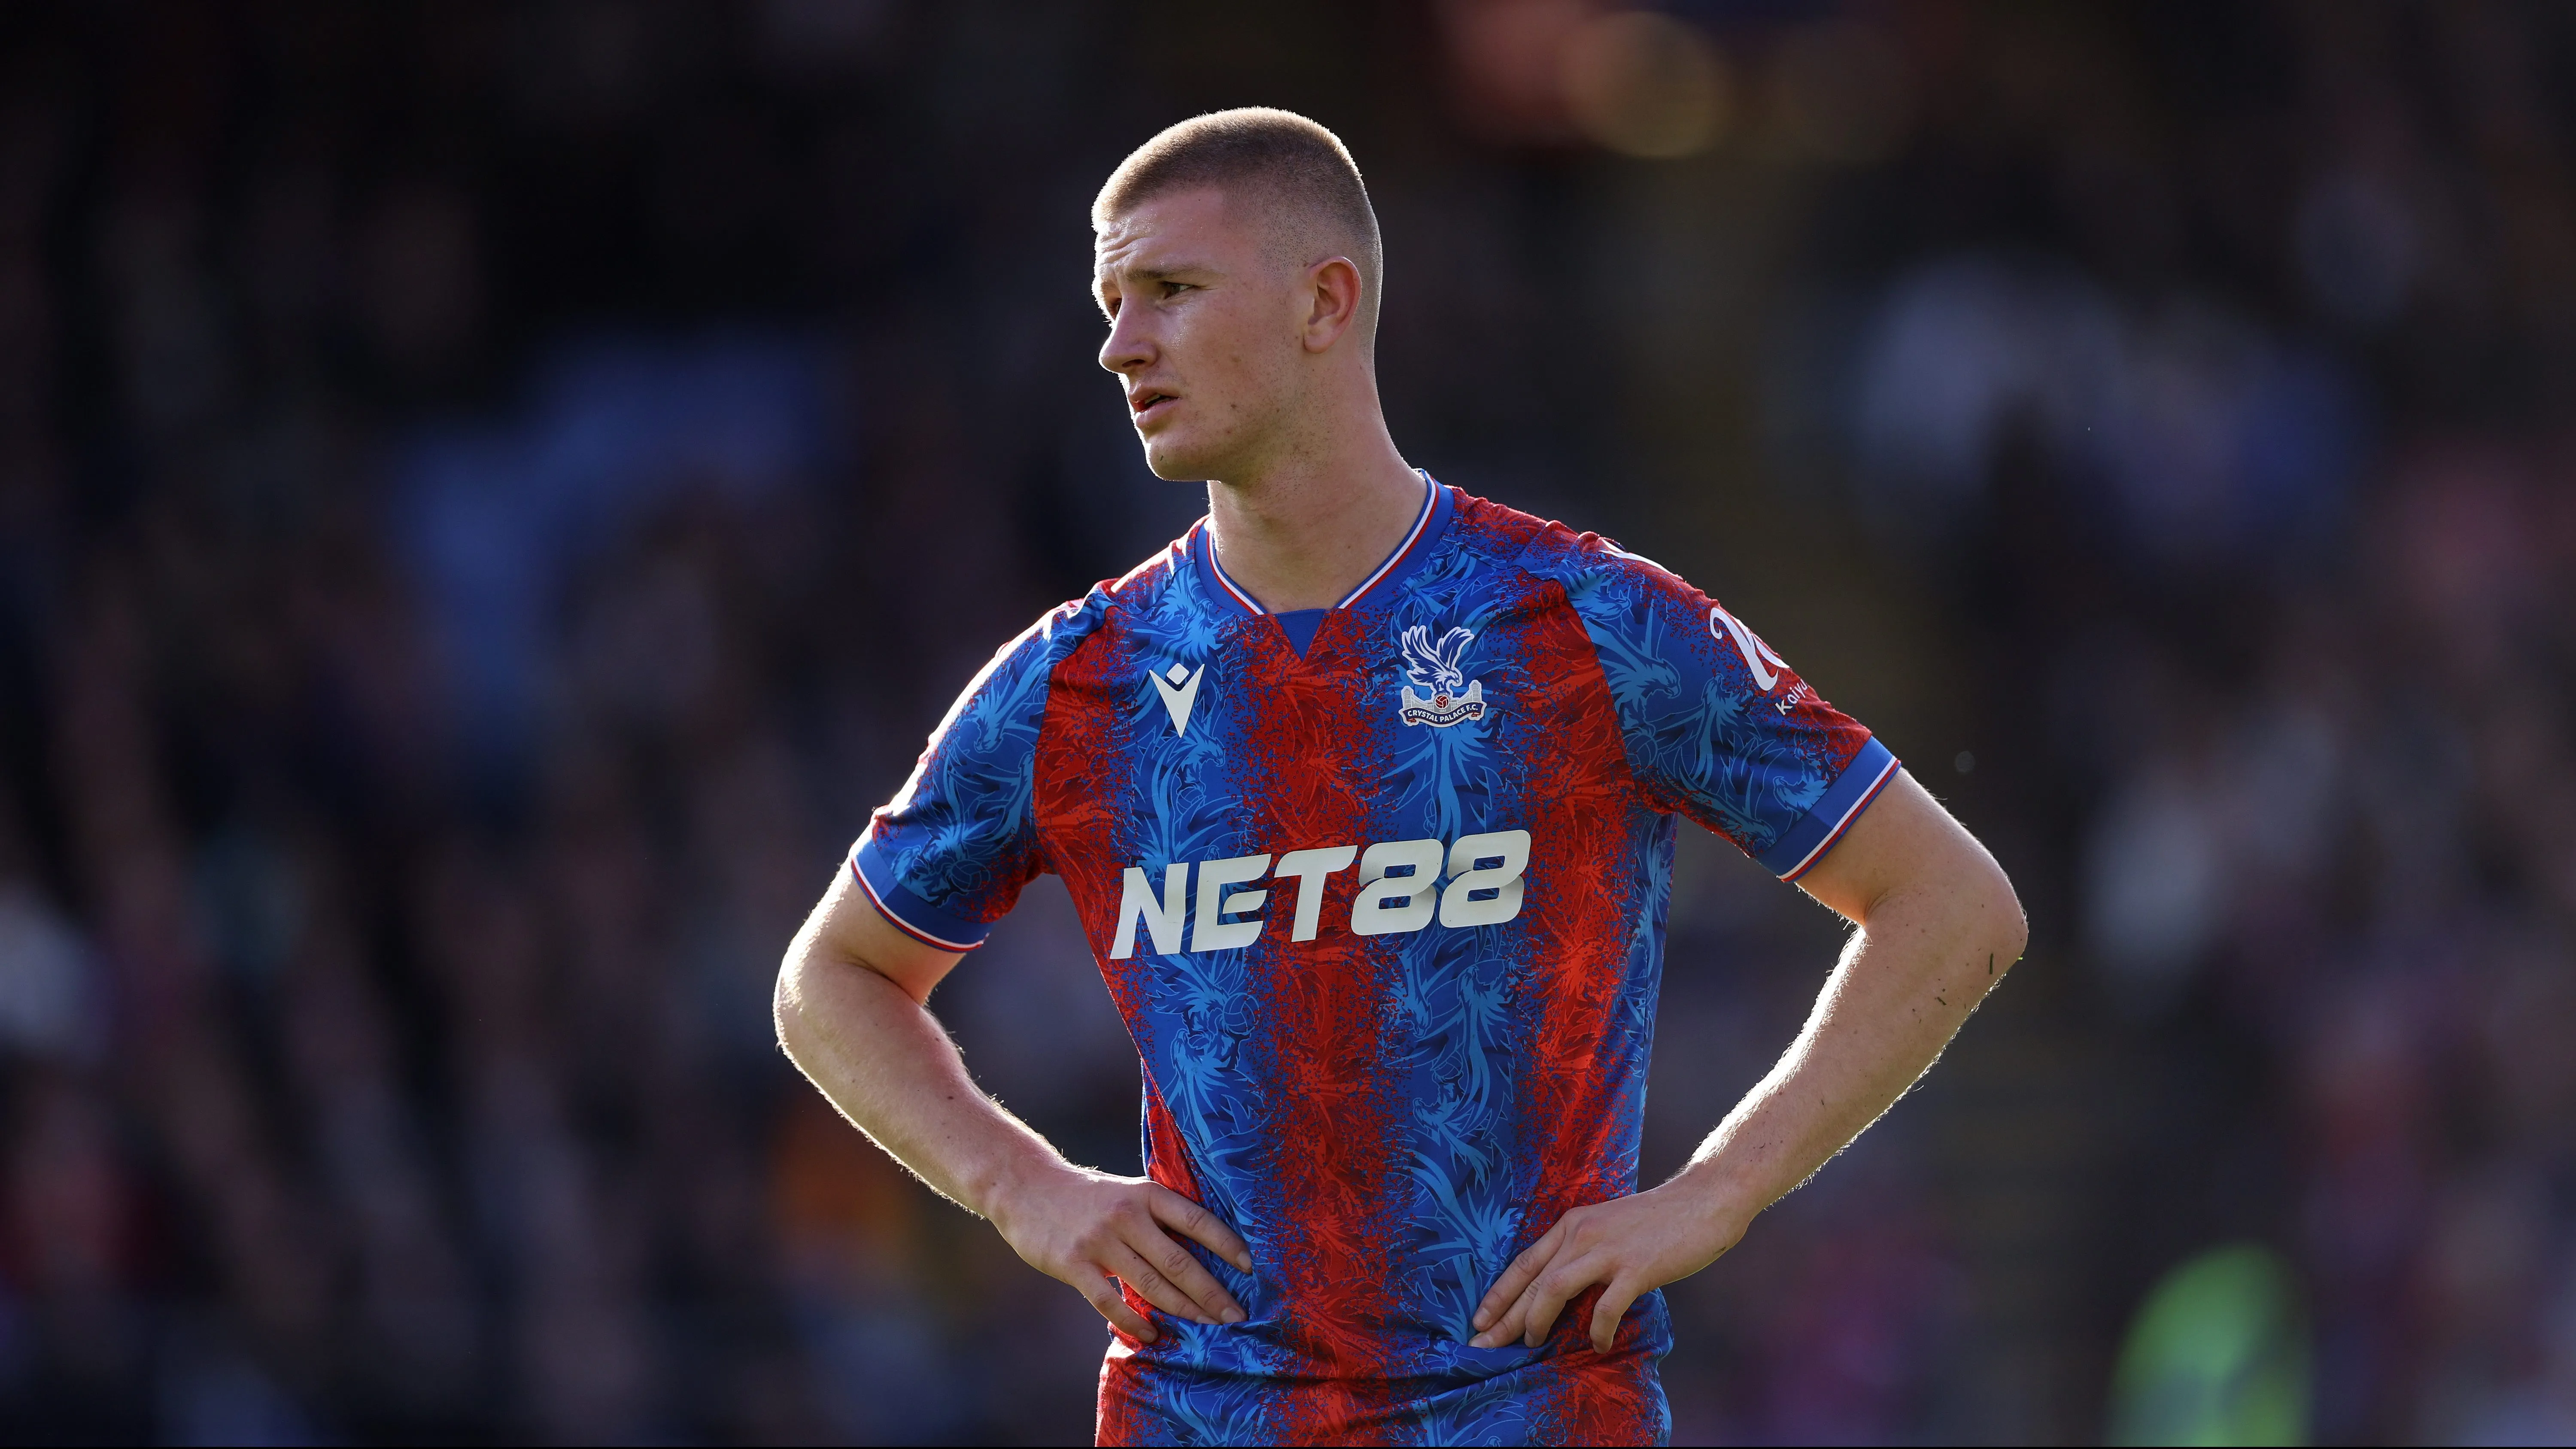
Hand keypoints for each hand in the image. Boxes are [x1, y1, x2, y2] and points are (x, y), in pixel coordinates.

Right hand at [988, 1164, 1253, 1343]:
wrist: (1026, 1187)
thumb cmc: (1087, 1196)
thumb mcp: (1126, 1193)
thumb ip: (1157, 1218)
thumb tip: (1202, 1253)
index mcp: (1145, 1194)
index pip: (1196, 1220)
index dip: (1226, 1245)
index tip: (1250, 1268)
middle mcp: (1126, 1215)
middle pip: (1179, 1261)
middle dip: (1212, 1292)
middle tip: (1237, 1314)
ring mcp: (1099, 1241)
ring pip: (1150, 1285)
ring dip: (1183, 1309)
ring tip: (1208, 1326)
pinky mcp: (1074, 1264)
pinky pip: (1110, 1301)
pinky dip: (1135, 1321)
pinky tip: (1153, 1334)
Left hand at [1469, 1183, 1745, 1353]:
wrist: (1703, 1199)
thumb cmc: (1658, 1220)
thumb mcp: (1608, 1229)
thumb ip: (1583, 1253)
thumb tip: (1561, 1291)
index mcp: (1572, 1225)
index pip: (1523, 1263)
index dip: (1498, 1294)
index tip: (1478, 1320)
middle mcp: (1581, 1235)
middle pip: (1531, 1281)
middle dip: (1504, 1317)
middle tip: (1482, 1347)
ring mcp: (1608, 1251)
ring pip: (1554, 1289)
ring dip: (1537, 1321)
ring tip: (1532, 1345)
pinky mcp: (1635, 1268)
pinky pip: (1605, 1308)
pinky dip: (1597, 1331)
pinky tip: (1599, 1345)